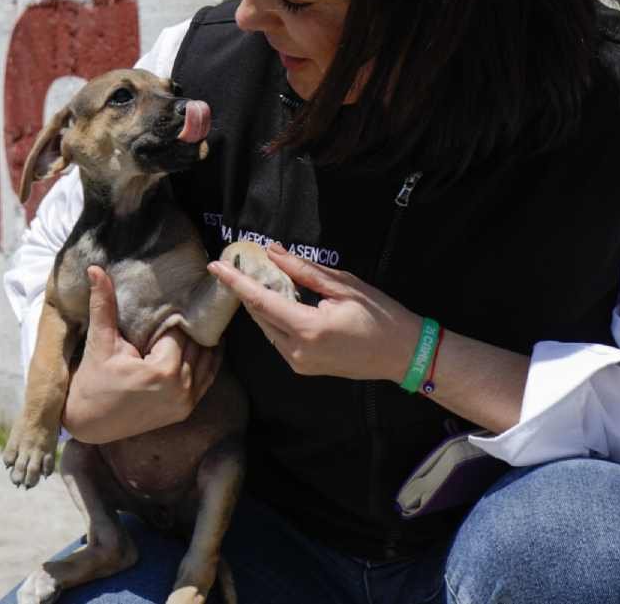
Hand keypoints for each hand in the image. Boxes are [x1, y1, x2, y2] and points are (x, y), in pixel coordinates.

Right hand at [61, 265, 222, 443]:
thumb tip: (95, 268)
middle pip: (195, 344)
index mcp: (162, 371)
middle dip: (191, 324)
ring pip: (206, 361)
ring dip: (204, 340)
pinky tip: (209, 342)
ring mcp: (185, 402)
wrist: (88, 423)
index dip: (177, 313)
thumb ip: (103, 304)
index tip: (179, 294)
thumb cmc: (92, 382)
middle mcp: (180, 388)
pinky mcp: (184, 410)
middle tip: (193, 300)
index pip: (179, 331)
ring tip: (203, 317)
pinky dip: (208, 361)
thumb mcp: (100, 342)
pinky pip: (206, 380)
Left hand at [208, 241, 421, 380]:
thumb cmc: (380, 316)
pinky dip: (274, 318)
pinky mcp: (304, 367)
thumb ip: (303, 270)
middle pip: (259, 315)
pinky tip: (278, 300)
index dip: (235, 281)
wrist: (404, 355)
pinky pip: (279, 339)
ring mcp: (299, 363)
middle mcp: (297, 351)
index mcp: (307, 329)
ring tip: (257, 277)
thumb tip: (272, 252)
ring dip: (260, 304)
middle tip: (238, 263)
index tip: (215, 265)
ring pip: (267, 328)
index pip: (260, 301)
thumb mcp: (343, 286)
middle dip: (246, 289)